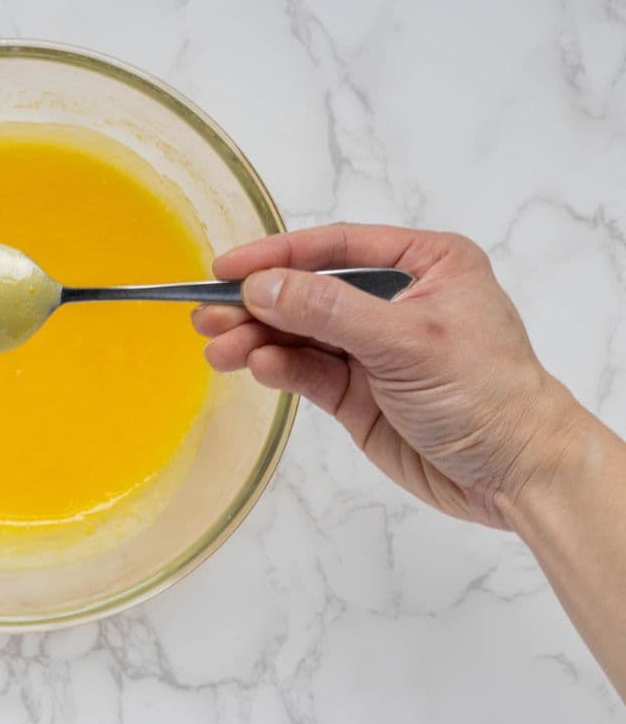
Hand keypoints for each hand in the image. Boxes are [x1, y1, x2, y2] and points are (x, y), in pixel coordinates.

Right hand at [193, 223, 582, 528]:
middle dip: (257, 303)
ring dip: (256, 339)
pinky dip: (278, 368)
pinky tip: (256, 366)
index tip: (226, 267)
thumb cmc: (487, 393)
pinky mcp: (356, 392)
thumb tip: (261, 287)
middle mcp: (394, 300)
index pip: (335, 249)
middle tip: (207, 314)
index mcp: (424, 264)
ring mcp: (372, 348)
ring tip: (218, 348)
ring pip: (298, 334)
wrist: (517, 474)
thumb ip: (329, 312)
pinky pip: (306, 371)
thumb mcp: (406, 342)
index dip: (277, 256)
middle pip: (307, 291)